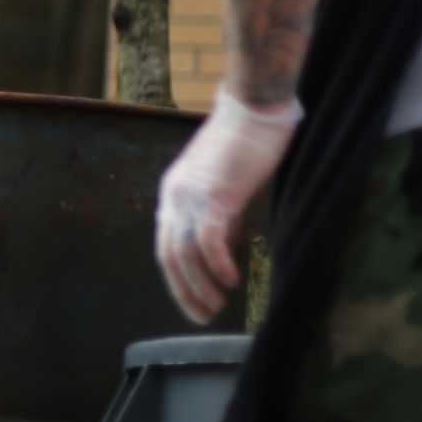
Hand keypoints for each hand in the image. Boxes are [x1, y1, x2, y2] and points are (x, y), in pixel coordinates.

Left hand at [154, 89, 297, 322]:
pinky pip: (208, 239)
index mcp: (174, 193)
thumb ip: (222, 217)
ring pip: (184, 253)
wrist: (256, 106)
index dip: (178, 278)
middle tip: (202, 316)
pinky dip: (218, 265)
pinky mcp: (215, 193)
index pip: (165, 245)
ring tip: (218, 306)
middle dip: (183, 291)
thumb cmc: (248, 143)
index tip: (195, 301)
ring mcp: (191, 195)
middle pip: (167, 255)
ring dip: (199, 285)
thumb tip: (225, 250)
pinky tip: (231, 282)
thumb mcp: (227, 187)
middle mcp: (174, 196)